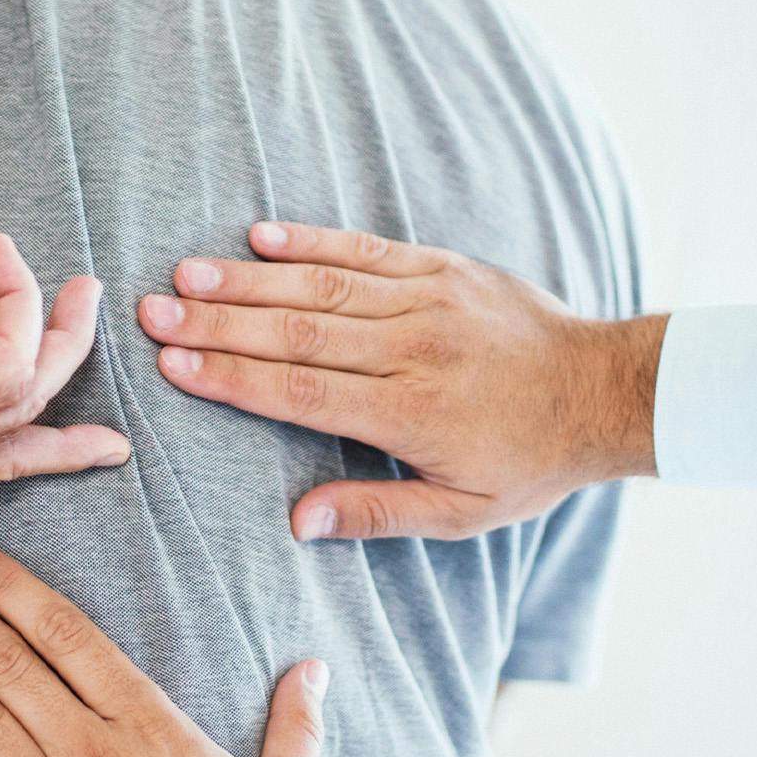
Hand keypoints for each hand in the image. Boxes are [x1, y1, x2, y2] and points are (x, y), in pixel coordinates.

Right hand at [135, 222, 666, 539]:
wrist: (605, 390)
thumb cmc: (529, 461)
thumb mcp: (461, 512)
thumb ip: (376, 515)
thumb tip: (297, 522)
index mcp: (410, 413)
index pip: (301, 392)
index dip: (233, 377)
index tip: (174, 365)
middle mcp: (412, 348)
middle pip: (297, 331)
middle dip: (218, 322)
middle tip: (152, 313)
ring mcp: (427, 300)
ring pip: (321, 284)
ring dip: (247, 279)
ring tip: (185, 274)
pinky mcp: (443, 268)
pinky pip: (366, 248)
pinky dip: (311, 240)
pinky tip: (259, 235)